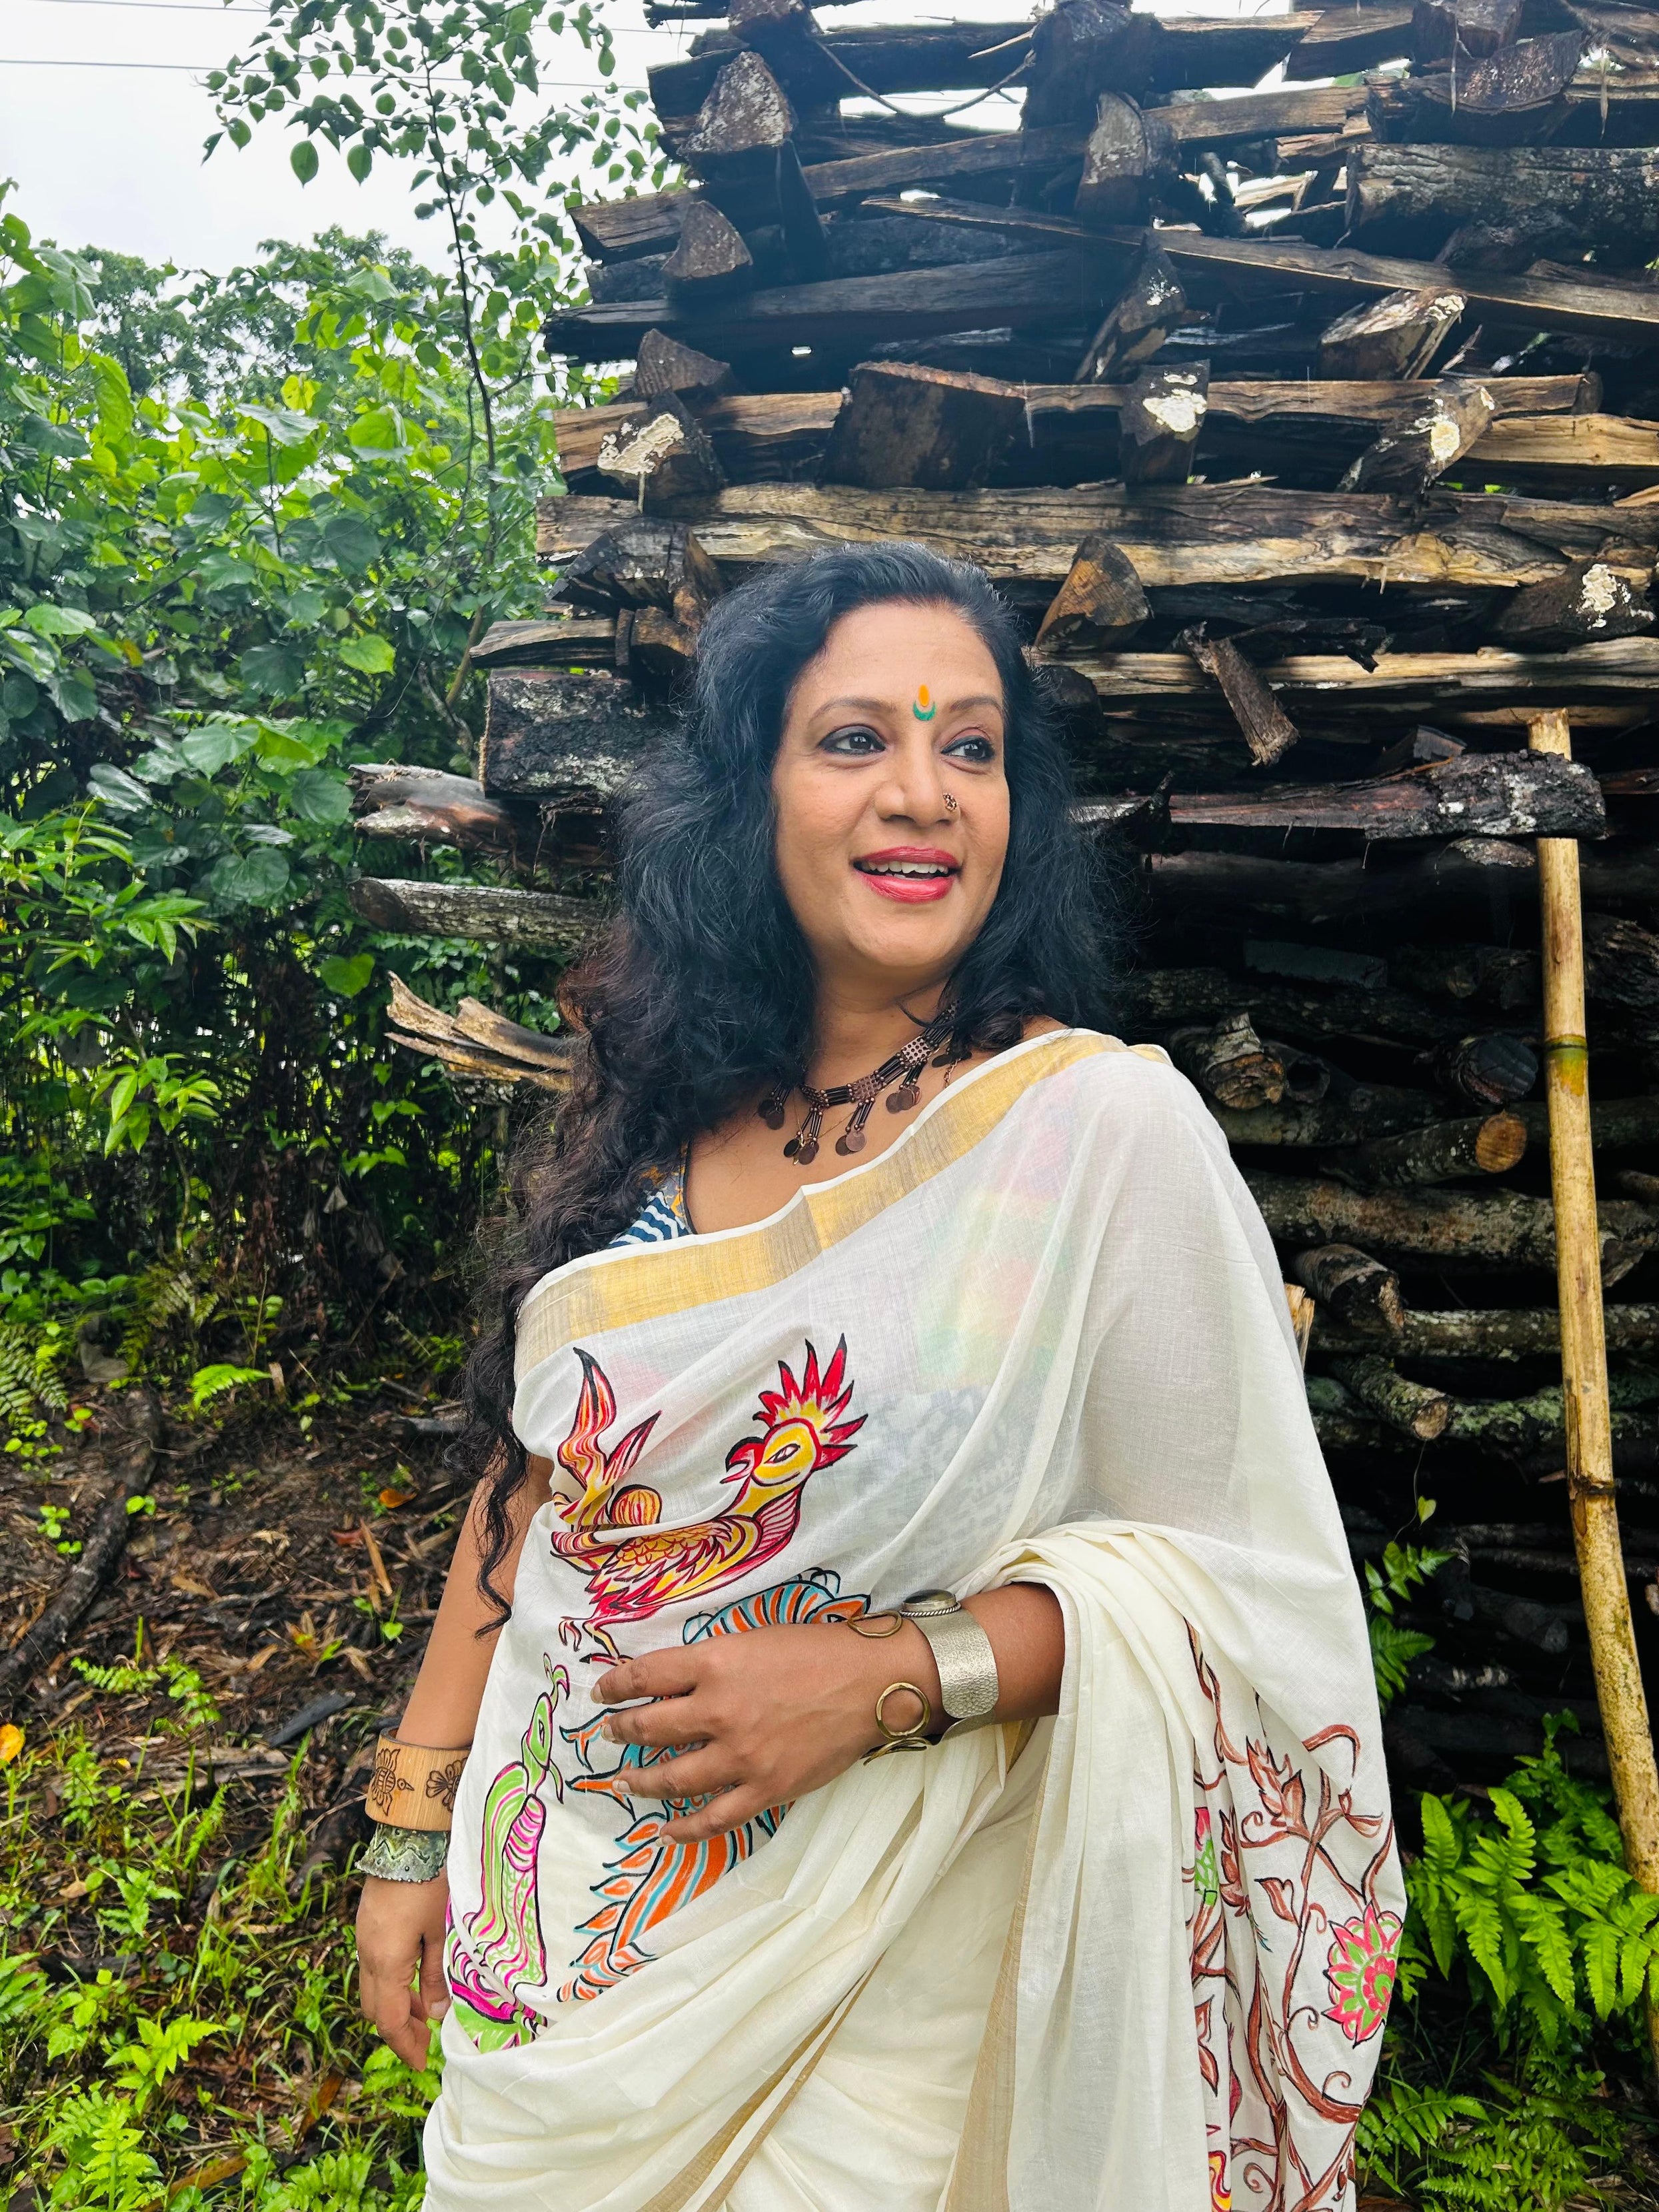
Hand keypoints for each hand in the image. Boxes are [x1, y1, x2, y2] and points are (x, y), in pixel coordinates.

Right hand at [356, 1871, 450, 2069]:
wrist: (408, 1837)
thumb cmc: (431, 1882)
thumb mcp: (441, 1931)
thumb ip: (436, 1975)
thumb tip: (435, 2014)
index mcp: (386, 1961)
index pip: (389, 2020)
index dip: (405, 2045)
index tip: (422, 2062)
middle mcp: (367, 1954)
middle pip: (375, 2008)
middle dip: (399, 2029)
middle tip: (426, 2040)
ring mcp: (364, 1938)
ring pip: (373, 1988)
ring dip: (396, 2005)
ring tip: (425, 2012)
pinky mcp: (368, 1925)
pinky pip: (374, 1967)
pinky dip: (392, 1983)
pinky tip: (415, 1979)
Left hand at [594, 1619, 940, 1844]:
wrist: (871, 1683)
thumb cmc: (816, 1650)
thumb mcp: (753, 1639)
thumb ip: (712, 1662)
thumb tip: (673, 1683)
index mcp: (714, 1663)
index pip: (645, 1675)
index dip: (614, 1685)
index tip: (600, 1694)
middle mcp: (718, 1710)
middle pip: (649, 1727)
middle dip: (620, 1731)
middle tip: (608, 1734)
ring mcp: (741, 1755)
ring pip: (671, 1778)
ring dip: (640, 1781)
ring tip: (623, 1781)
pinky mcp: (765, 1789)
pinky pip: (714, 1818)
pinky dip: (684, 1829)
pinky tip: (665, 1831)